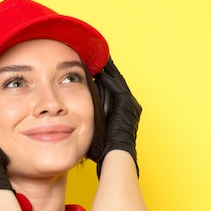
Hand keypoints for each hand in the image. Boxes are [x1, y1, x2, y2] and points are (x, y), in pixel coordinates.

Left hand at [93, 58, 141, 175]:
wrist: (116, 155)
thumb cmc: (105, 147)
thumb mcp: (99, 126)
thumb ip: (94, 113)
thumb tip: (79, 105)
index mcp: (126, 110)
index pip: (113, 88)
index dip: (104, 77)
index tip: (93, 68)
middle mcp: (131, 104)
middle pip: (116, 81)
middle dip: (106, 69)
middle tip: (97, 55)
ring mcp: (130, 103)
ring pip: (116, 80)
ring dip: (107, 68)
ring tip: (98, 56)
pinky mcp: (127, 103)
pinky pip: (115, 85)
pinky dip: (107, 76)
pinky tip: (98, 68)